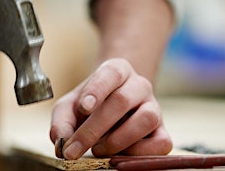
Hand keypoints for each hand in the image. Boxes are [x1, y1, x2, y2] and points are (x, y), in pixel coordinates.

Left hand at [50, 58, 171, 159]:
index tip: (83, 107)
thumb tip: (61, 141)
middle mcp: (139, 85)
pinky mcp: (162, 131)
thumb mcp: (70, 105)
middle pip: (122, 101)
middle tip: (74, 149)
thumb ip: (62, 120)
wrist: (116, 105)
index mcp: (117, 71)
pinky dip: (140, 153)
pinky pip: (161, 143)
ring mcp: (154, 107)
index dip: (97, 90)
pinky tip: (121, 154)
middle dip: (94, 129)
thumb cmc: (91, 105)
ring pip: (147, 119)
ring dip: (118, 140)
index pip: (110, 73)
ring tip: (99, 149)